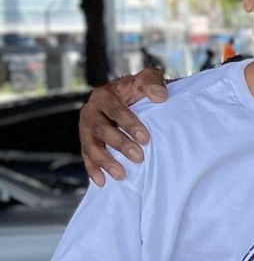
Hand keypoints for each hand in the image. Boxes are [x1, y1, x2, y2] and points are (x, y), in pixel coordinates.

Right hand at [80, 65, 167, 185]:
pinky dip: (93, 170)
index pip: (114, 110)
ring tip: (121, 174)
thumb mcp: (147, 78)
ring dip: (105, 161)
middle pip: (101, 129)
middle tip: (138, 157)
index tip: (145, 138)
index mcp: (104, 95)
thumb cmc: (139, 89)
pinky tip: (102, 182)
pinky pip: (86, 157)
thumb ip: (153, 82)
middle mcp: (91, 111)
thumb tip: (159, 96)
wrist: (130, 97)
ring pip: (91, 146)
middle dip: (119, 144)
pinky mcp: (87, 141)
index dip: (129, 124)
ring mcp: (86, 128)